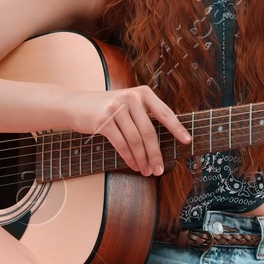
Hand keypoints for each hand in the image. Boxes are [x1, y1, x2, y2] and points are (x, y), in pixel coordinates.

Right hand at [64, 85, 192, 176]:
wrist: (76, 104)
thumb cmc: (107, 108)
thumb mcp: (128, 103)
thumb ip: (144, 115)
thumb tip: (163, 142)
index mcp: (143, 93)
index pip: (165, 113)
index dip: (177, 129)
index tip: (187, 141)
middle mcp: (131, 98)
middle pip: (149, 132)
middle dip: (156, 154)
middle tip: (160, 170)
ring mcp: (116, 108)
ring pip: (135, 140)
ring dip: (142, 159)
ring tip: (147, 171)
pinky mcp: (103, 120)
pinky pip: (121, 144)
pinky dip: (129, 157)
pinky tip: (134, 165)